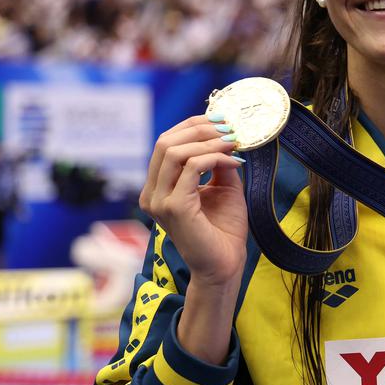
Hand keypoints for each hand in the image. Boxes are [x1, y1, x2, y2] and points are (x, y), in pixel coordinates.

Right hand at [139, 115, 247, 287]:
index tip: (221, 119)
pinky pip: (190, 167)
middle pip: (165, 142)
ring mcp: (158, 201)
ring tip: (233, 141)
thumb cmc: (223, 230)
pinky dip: (214, 157)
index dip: (192, 125)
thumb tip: (225, 136)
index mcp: (157, 188)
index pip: (165, 143)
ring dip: (208, 141)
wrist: (225, 265)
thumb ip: (218, 162)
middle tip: (229, 127)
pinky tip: (233, 160)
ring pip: (174, 151)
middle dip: (200, 128)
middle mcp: (151, 194)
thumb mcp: (223, 187)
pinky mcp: (174, 207)